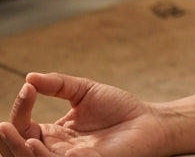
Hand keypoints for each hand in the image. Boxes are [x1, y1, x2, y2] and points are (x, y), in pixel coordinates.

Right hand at [0, 73, 168, 156]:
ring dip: (24, 152)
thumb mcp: (84, 91)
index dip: (21, 109)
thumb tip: (29, 77)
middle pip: (20, 152)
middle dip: (8, 142)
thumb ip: (58, 84)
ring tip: (24, 137)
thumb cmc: (117, 107)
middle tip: (4, 126)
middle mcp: (56, 151)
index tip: (28, 87)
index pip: (24, 127)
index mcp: (53, 134)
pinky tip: (52, 146)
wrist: (147, 119)